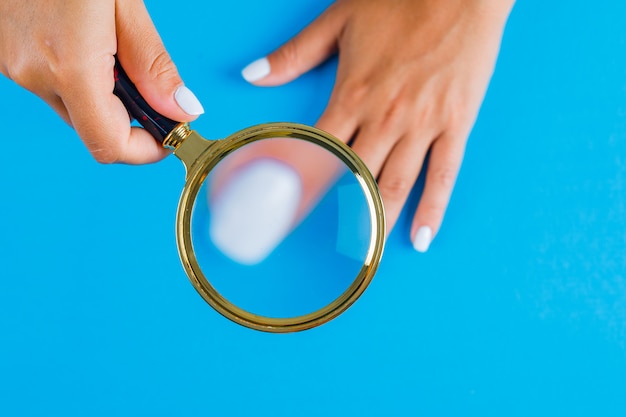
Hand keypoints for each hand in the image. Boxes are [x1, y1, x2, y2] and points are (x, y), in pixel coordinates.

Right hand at [0, 0, 203, 163]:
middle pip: (95, 130)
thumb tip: (182, 111)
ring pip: (76, 109)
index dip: (145, 150)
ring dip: (106, 97)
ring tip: (113, 48)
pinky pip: (55, 87)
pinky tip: (88, 43)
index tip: (170, 133)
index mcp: (69, 67)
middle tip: (151, 86)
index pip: (109, 145)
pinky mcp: (8, 57)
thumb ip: (153, 66)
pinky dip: (82, 80)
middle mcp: (34, 74)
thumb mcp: (126, 5)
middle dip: (131, 119)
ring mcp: (15, 66)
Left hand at [241, 0, 513, 250]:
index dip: (295, 188)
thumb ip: (294, 55)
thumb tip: (252, 75)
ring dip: (378, 223)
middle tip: (315, 250)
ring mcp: (423, 125)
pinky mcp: (455, 124)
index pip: (316, 153)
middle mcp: (385, 118)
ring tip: (364, 256)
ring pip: (396, 185)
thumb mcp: (338, 20)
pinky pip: (444, 175)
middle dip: (333, 217)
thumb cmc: (399, 0)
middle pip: (353, 179)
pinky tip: (420, 237)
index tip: (278, 216)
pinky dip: (432, 208)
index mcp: (353, 95)